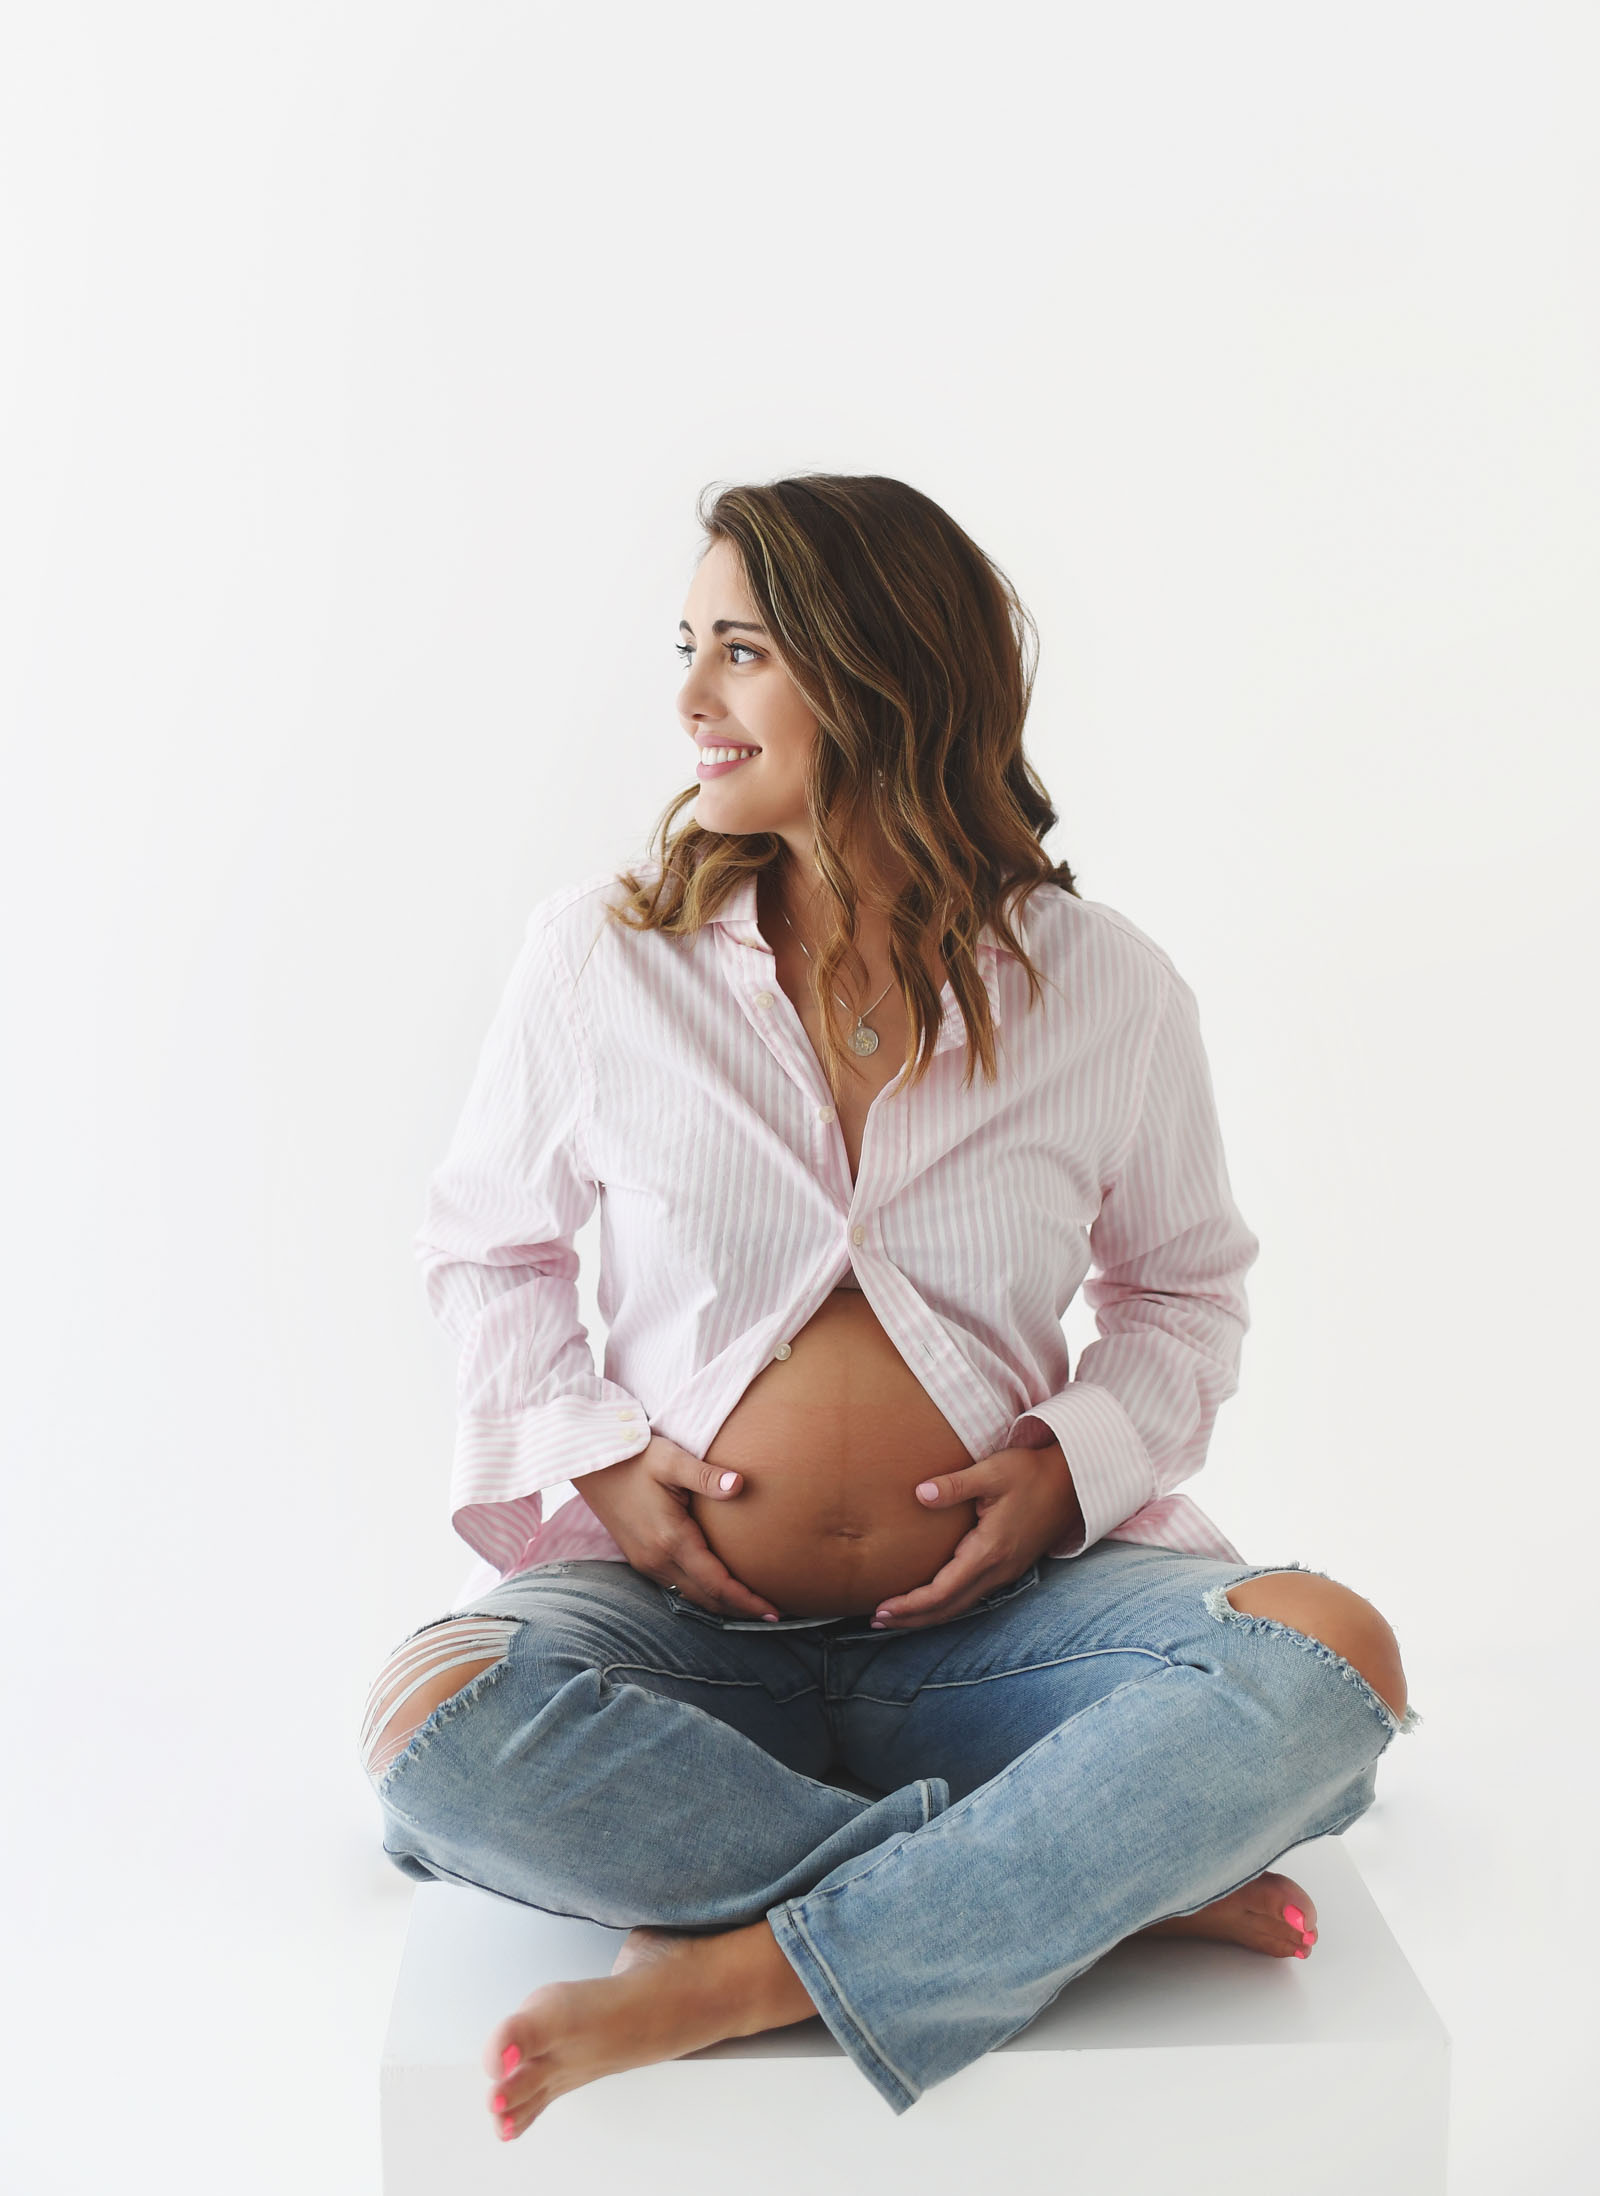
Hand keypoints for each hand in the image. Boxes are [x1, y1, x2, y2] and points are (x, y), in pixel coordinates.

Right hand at [573, 1433, 781, 1621]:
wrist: (595, 1463)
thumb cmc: (636, 1456)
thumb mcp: (671, 1459)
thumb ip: (705, 1475)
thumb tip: (739, 1484)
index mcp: (670, 1539)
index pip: (716, 1583)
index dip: (746, 1600)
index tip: (774, 1610)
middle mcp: (657, 1559)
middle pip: (706, 1598)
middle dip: (739, 1608)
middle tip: (774, 1613)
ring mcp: (646, 1561)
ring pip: (690, 1597)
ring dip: (721, 1604)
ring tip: (751, 1605)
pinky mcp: (640, 1558)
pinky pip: (676, 1587)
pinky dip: (701, 1594)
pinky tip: (717, 1588)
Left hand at [871, 1441, 1083, 1631]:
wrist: (1073, 1479)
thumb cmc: (1031, 1471)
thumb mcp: (992, 1471)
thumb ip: (955, 1484)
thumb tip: (919, 1494)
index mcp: (990, 1551)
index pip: (943, 1590)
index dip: (911, 1605)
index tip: (882, 1609)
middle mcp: (998, 1570)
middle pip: (949, 1607)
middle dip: (913, 1618)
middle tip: (876, 1620)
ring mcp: (1007, 1572)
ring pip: (962, 1605)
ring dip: (928, 1614)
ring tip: (897, 1617)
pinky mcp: (1010, 1567)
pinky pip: (972, 1595)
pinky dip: (946, 1603)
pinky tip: (932, 1599)